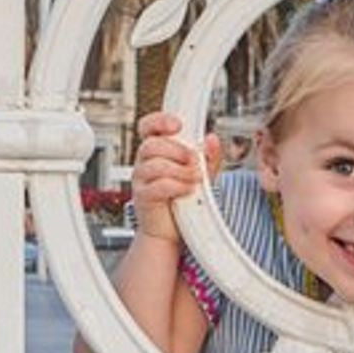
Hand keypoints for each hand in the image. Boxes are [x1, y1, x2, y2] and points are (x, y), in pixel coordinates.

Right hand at [130, 112, 221, 243]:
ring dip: (179, 170)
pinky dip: (176, 186)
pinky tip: (188, 190)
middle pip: (152, 144)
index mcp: (156, 151)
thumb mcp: (201, 174)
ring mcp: (141, 180)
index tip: (178, 125)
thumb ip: (208, 157)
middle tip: (194, 160)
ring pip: (153, 164)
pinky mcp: (143, 197)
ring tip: (195, 178)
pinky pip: (157, 186)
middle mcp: (145, 163)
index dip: (160, 121)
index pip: (148, 127)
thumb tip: (211, 139)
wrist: (170, 231)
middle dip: (177, 150)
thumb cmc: (182, 200)